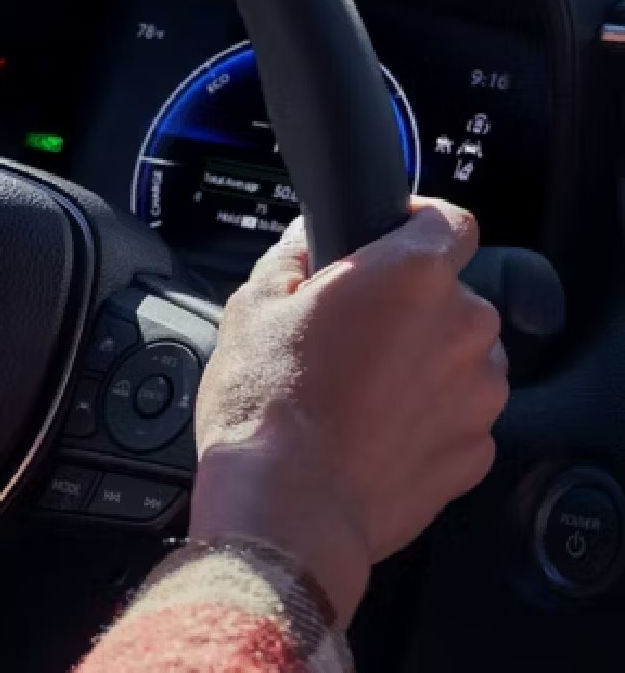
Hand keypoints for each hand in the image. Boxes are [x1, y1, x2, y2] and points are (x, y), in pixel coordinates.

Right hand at [188, 198, 508, 625]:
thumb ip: (292, 258)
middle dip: (406, 306)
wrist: (287, 510)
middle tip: (345, 331)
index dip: (413, 223)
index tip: (386, 239)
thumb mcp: (250, 307)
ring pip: (458, 355)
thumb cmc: (266, 407)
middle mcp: (461, 327)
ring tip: (355, 390)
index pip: (449, 219)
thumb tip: (308, 240)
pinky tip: (369, 430)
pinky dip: (425, 416)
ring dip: (420, 361)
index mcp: (410, 276)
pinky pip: (457, 414)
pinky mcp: (478, 450)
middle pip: (450, 295)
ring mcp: (478, 394)